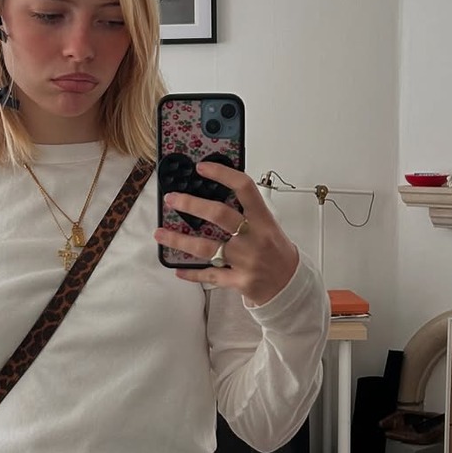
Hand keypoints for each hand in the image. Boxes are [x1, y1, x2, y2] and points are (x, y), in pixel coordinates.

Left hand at [154, 162, 299, 305]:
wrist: (291, 285)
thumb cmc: (276, 252)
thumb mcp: (269, 226)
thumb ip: (247, 212)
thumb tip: (217, 193)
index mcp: (263, 220)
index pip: (245, 188)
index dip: (223, 174)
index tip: (202, 167)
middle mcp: (254, 238)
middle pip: (220, 215)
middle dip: (192, 204)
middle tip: (172, 199)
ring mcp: (246, 260)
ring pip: (207, 248)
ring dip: (179, 241)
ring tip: (160, 233)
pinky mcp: (239, 281)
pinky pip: (210, 276)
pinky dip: (192, 274)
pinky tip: (178, 269)